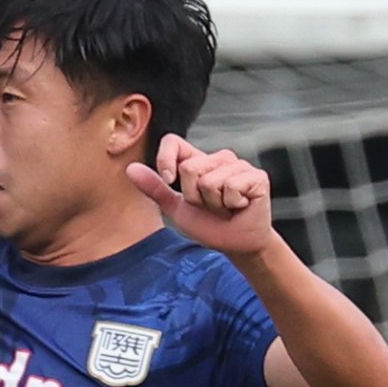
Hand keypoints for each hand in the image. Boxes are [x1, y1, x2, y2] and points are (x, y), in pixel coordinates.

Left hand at [128, 136, 277, 257]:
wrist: (236, 245)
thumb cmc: (209, 226)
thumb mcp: (176, 208)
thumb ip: (156, 188)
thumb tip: (130, 168)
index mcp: (198, 162)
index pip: (174, 142)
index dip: (166, 159)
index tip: (170, 181)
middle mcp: (218, 158)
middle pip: (190, 168)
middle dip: (194, 196)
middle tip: (210, 206)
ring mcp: (239, 165)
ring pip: (210, 181)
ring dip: (214, 204)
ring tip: (225, 207)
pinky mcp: (257, 176)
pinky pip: (232, 186)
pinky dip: (232, 204)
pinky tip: (240, 206)